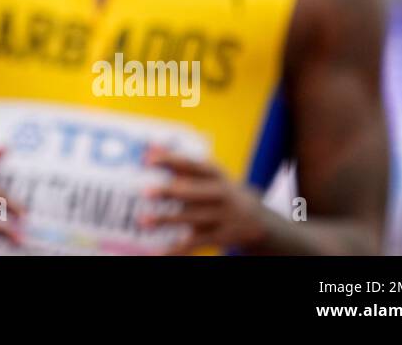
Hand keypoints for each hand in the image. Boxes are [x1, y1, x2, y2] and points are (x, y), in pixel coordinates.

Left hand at [140, 147, 270, 253]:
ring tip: (143, 220)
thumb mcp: (210, 176)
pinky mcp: (220, 236)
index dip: (170, 160)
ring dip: (167, 220)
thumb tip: (149, 149)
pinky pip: (196, 242)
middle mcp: (221, 193)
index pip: (192, 164)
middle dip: (170, 192)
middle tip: (146, 192)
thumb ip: (181, 165)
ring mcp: (223, 216)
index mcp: (216, 174)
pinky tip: (159, 252)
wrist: (258, 221)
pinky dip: (177, 248)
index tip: (147, 158)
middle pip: (193, 192)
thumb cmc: (221, 192)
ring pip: (191, 218)